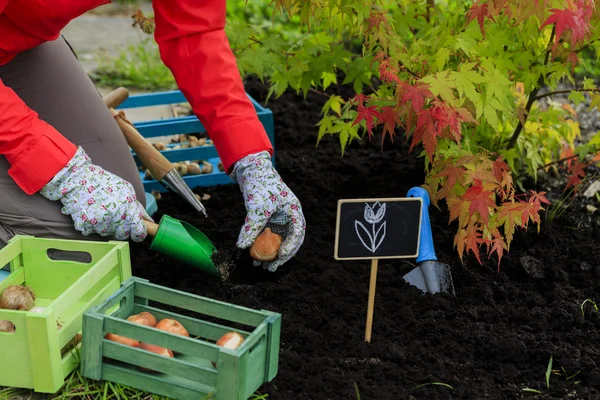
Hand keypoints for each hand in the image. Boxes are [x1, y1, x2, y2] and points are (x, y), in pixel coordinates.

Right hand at [40, 146, 150, 241]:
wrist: (78, 178)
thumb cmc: (105, 182)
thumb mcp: (127, 190)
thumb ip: (137, 207)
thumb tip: (148, 220)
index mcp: (127, 209)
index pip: (139, 231)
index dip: (139, 233)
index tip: (138, 232)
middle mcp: (115, 218)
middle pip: (123, 235)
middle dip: (123, 229)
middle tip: (117, 218)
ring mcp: (99, 222)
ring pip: (108, 233)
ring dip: (107, 226)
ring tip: (102, 211)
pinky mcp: (86, 225)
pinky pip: (93, 231)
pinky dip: (93, 225)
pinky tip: (92, 212)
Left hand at [231, 151, 304, 271]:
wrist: (251, 170)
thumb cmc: (259, 184)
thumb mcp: (257, 206)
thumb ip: (251, 226)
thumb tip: (242, 246)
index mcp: (294, 210)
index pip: (298, 233)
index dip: (291, 247)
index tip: (280, 256)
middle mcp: (289, 216)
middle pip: (290, 241)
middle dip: (281, 256)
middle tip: (271, 268)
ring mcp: (279, 218)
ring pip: (278, 241)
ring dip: (270, 254)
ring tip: (260, 265)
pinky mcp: (269, 220)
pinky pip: (267, 236)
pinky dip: (261, 246)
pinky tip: (252, 254)